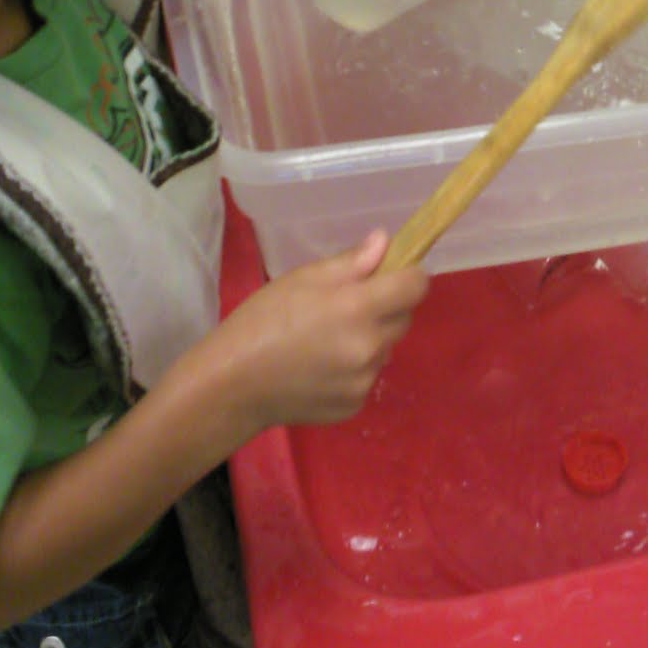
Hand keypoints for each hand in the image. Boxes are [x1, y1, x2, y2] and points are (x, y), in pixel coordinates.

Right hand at [210, 231, 427, 433]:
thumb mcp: (302, 279)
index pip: (416, 287)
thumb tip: (384, 242)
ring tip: (326, 340)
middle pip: (404, 318)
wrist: (231, 385)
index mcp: (358, 308)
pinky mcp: (354, 405)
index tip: (391, 275)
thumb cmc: (261, 321)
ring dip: (370, 339)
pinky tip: (320, 368)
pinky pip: (368, 377)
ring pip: (386, 348)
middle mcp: (369, 347)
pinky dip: (354, 369)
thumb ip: (350, 262)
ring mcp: (364, 381)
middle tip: (348, 307)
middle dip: (386, 307)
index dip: (408, 276)